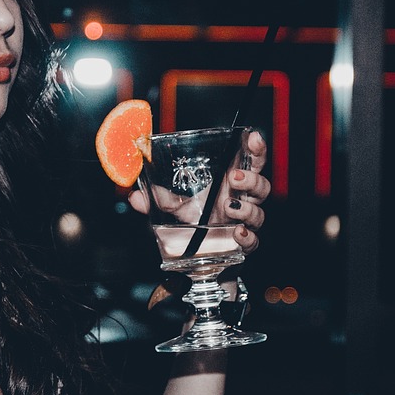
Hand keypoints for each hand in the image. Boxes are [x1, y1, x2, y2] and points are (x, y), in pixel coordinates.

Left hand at [128, 130, 269, 253]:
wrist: (200, 257)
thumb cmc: (196, 223)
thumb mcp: (174, 208)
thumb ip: (156, 199)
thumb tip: (134, 196)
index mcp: (230, 184)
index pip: (251, 162)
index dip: (256, 148)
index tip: (252, 137)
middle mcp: (242, 201)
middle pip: (261, 185)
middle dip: (251, 178)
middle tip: (234, 177)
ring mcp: (244, 223)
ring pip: (258, 212)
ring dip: (246, 208)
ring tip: (228, 205)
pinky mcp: (243, 245)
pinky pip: (253, 241)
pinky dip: (248, 237)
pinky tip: (237, 233)